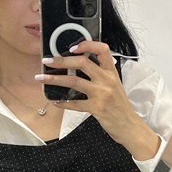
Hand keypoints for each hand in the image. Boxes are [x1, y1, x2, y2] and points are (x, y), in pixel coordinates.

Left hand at [35, 41, 159, 160]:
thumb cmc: (120, 106)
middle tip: (47, 60)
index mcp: (112, 72)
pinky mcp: (96, 108)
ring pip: (74, 81)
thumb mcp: (115, 86)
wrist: (130, 126)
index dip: (87, 45)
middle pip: (82, 63)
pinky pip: (75, 103)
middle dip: (62, 60)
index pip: (102, 50)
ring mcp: (102, 94)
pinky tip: (55, 101)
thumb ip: (101, 75)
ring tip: (41, 77)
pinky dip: (63, 102)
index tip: (72, 47)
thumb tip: (80, 66)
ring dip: (55, 79)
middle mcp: (107, 80)